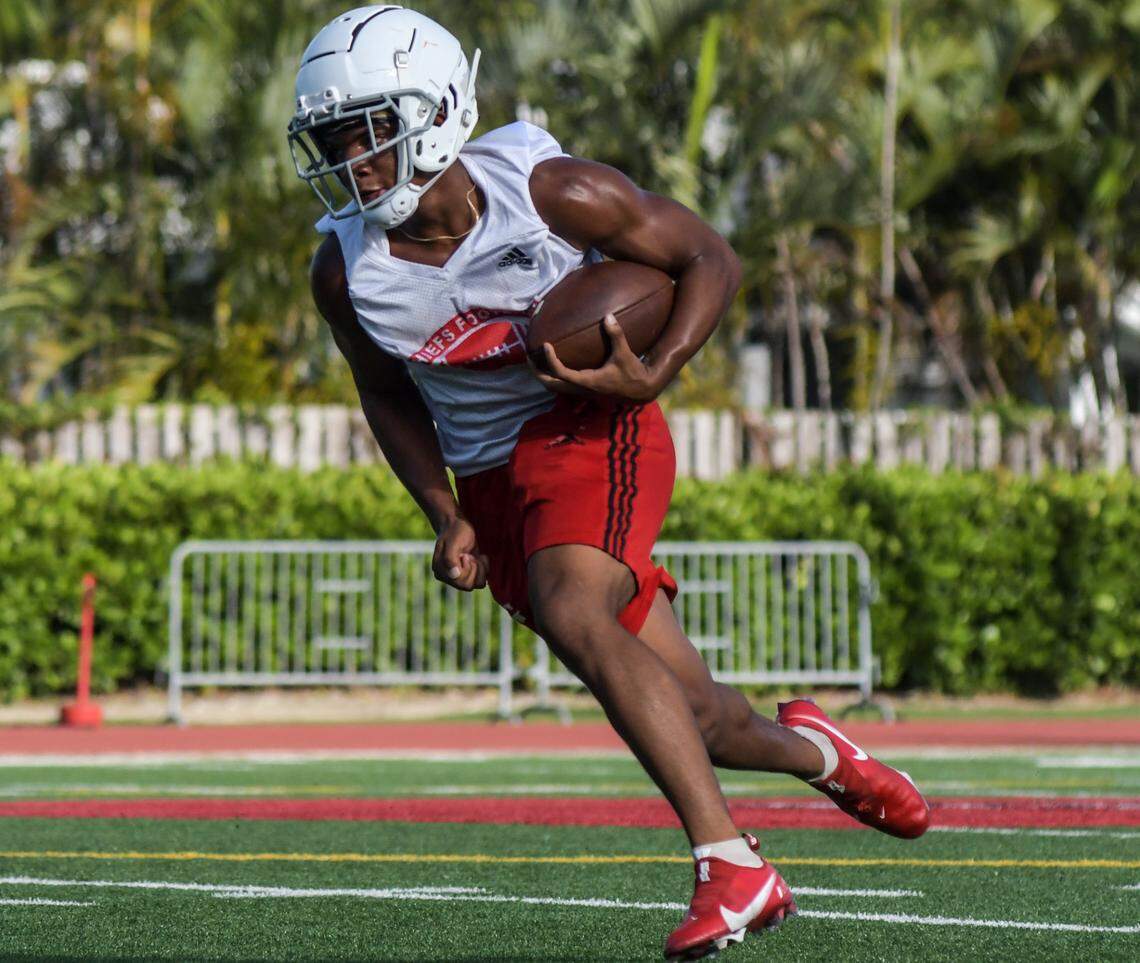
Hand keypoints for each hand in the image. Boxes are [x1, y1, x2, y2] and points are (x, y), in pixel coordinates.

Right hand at [431, 515, 488, 591]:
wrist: (459, 524)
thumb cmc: (455, 531)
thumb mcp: (453, 542)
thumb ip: (450, 559)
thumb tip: (454, 575)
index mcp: (440, 571)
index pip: (459, 581)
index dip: (466, 569)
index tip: (464, 555)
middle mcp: (448, 577)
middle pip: (468, 586)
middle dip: (474, 568)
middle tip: (469, 554)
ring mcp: (459, 576)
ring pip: (477, 584)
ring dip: (480, 568)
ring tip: (475, 556)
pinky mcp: (469, 573)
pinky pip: (481, 580)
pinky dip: (484, 568)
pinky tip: (479, 556)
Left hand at [529, 314, 661, 402]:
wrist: (640, 390)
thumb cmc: (632, 372)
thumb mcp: (625, 354)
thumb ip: (616, 335)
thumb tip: (608, 316)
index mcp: (588, 382)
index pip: (561, 373)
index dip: (550, 360)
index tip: (546, 345)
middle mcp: (582, 389)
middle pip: (551, 385)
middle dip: (537, 373)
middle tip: (527, 357)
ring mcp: (582, 391)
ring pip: (555, 388)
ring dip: (543, 376)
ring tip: (534, 362)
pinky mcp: (585, 389)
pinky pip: (563, 385)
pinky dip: (553, 376)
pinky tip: (552, 363)